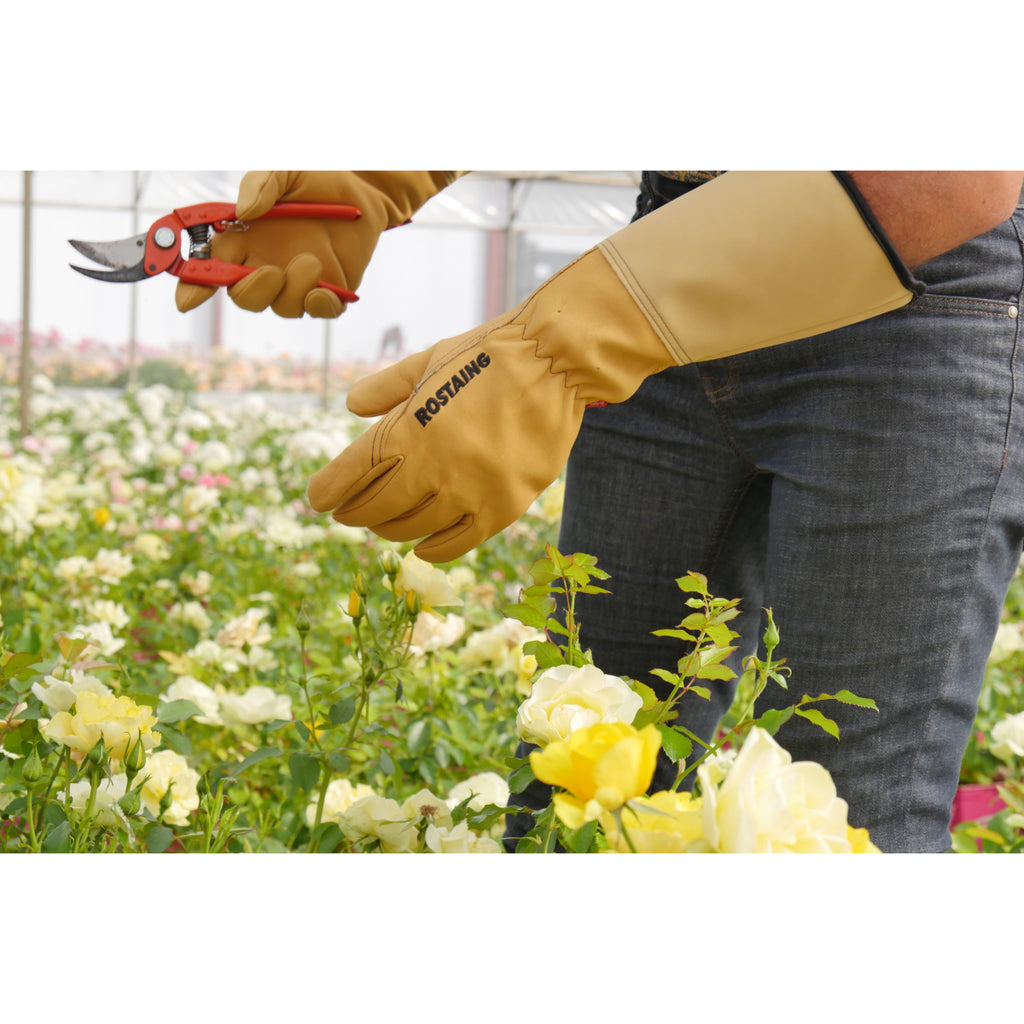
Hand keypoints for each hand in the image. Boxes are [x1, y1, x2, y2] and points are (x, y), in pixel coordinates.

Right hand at [175, 171, 458, 318]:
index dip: (194, 286)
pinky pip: (319, 311)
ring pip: (282, 306)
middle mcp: (267, 263)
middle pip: (245, 297)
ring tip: (312, 260)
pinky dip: (318, 305)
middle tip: (272, 272)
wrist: (362, 187)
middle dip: (252, 291)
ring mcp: (298, 280)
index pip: (210, 267)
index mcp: (244, 239)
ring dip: (293, 290)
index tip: (188, 298)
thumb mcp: (284, 171)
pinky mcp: (331, 289)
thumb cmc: (316, 179)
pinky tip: (323, 290)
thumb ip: (260, 186)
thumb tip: (242, 213)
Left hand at [306, 249, 674, 560]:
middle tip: (346, 512)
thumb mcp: (429, 358)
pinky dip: (432, 549)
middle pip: (378, 507)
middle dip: (354, 512)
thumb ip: (387, 387)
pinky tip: (420, 546)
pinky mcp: (505, 505)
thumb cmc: (488, 354)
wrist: (556, 361)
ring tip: (383, 523)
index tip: (317, 499)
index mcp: (411, 426)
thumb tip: (350, 407)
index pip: (353, 472)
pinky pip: (458, 542)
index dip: (329, 490)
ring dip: (389, 528)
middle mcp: (437, 465)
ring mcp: (472, 489)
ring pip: (413, 529)